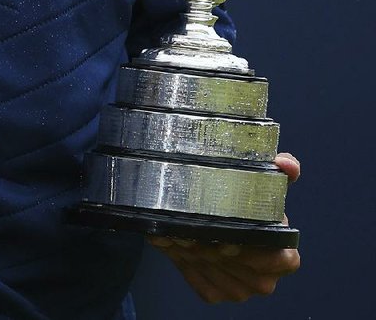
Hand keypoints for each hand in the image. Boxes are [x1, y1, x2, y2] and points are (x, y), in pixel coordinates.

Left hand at [148, 153, 300, 302]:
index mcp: (284, 256)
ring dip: (197, 253)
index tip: (235, 238)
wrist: (219, 222)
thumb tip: (285, 163)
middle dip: (219, 249)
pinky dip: (183, 262)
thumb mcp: (267, 184)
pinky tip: (172, 242)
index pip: (284, 260)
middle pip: (243, 267)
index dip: (259, 252)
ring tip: (180, 231)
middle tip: (197, 230)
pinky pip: (199, 281)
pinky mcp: (215, 294)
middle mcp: (263, 279)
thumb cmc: (249, 206)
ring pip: (218, 274)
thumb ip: (284, 170)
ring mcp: (239, 290)